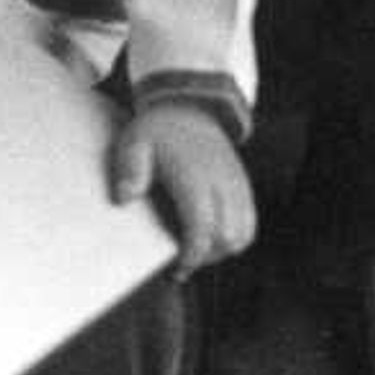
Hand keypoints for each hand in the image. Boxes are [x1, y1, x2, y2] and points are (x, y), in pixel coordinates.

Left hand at [110, 98, 255, 273]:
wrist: (190, 107)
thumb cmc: (158, 130)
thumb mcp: (135, 142)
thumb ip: (130, 169)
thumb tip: (124, 198)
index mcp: (194, 176)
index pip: (203, 226)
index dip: (193, 254)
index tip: (178, 267)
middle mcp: (221, 183)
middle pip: (228, 237)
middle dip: (207, 257)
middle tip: (183, 261)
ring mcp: (236, 186)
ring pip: (243, 235)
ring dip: (222, 250)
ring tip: (197, 250)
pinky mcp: (243, 187)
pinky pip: (250, 223)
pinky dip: (236, 238)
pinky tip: (213, 238)